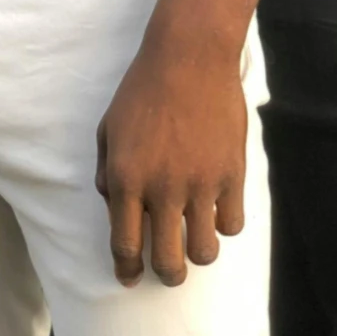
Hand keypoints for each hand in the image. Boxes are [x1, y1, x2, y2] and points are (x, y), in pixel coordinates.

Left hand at [96, 37, 245, 286]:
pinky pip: (231, 224)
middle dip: (166, 275)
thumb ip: (105, 171)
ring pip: (204, 252)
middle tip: (169, 270)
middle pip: (167, 261)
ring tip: (195, 241)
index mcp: (125, 179)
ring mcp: (199, 184)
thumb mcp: (108, 127)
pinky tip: (217, 211)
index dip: (127, 270)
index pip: (124, 245)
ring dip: (198, 254)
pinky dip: (223, 224)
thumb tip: (110, 206)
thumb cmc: (142, 89)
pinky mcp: (231, 175)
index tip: (130, 278)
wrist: (189, 57)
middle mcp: (161, 189)